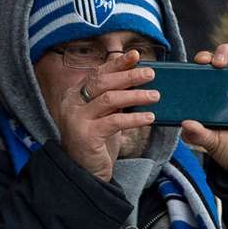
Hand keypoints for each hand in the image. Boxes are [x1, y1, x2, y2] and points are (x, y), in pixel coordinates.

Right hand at [49, 51, 157, 180]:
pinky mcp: (86, 135)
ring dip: (135, 95)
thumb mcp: (104, 115)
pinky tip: (149, 118)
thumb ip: (113, 97)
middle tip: (151, 74)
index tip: (136, 55)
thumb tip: (136, 77)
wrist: (84, 173)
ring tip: (156, 96)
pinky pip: (114, 122)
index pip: (98, 73)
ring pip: (109, 99)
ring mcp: (76, 119)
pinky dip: (134, 118)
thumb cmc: (97, 142)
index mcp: (75, 95)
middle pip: (102, 82)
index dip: (117, 63)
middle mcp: (72, 104)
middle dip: (128, 75)